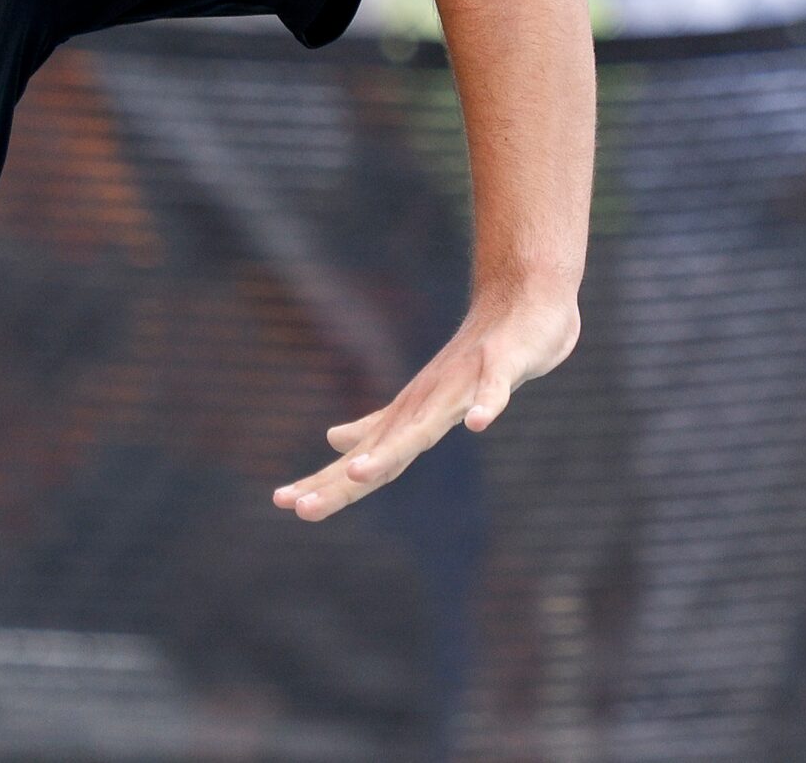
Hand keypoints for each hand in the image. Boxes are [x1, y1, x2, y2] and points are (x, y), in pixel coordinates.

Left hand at [275, 294, 578, 522]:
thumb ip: (382, 426)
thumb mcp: (426, 397)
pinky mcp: (502, 363)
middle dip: (342, 480)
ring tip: (359, 474)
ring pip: (426, 423)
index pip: (364, 459)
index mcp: (411, 414)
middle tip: (296, 506)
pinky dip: (486, 404)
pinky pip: (494, 387)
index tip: (281, 502)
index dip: (326, 482)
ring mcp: (463, 382)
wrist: (524, 299)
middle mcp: (427, 401)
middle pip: (382, 449)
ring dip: (393, 448)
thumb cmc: (476, 355)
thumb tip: (333, 441)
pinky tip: (478, 423)